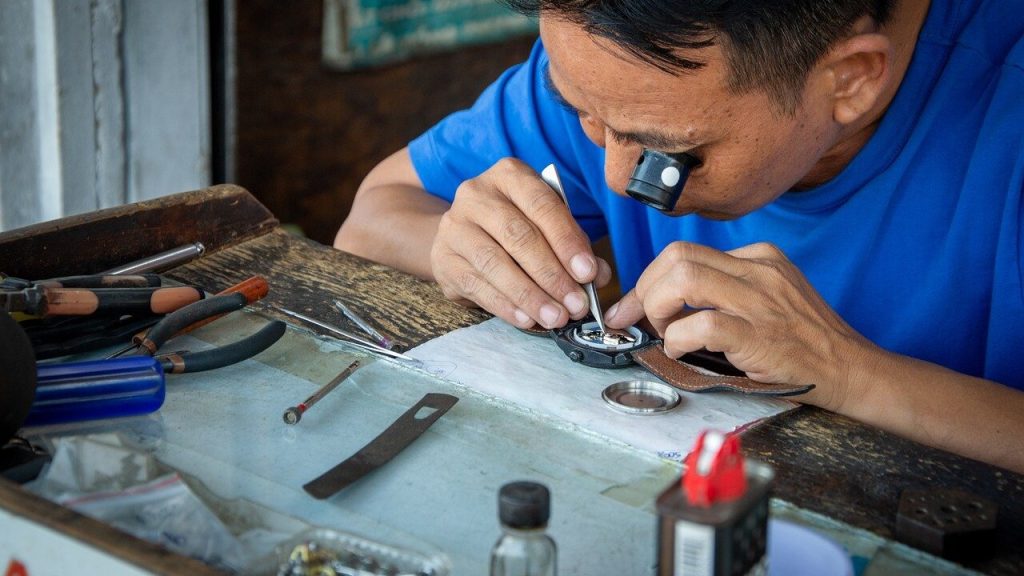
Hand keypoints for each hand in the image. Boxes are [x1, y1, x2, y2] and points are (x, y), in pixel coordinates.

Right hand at [431, 158, 611, 328]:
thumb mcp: (545, 224)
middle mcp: (477, 194)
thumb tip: (597, 276)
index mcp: (509, 175)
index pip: (543, 206)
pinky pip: (477, 285)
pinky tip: (526, 319)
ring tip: (555, 317)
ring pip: (496, 263)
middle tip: (576, 304)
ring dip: (530, 295)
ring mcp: (455, 226)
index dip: (567, 241)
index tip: (588, 273)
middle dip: (552, 274)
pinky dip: (505, 306)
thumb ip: (573, 245)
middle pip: (518, 236)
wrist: (462, 235)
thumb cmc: (513, 227)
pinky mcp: (443, 258)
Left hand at [604, 241, 876, 410]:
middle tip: (638, 320)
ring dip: (657, 308)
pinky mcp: (760, 334)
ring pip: (683, 279)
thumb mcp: (771, 297)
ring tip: (664, 333)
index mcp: (759, 257)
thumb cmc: (805, 341)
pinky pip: (703, 324)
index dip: (650, 279)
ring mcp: (760, 300)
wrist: (851, 369)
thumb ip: (726, 290)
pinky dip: (679, 339)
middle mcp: (757, 270)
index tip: (635, 305)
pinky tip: (682, 351)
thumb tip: (666, 303)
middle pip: (676, 256)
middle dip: (644, 289)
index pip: (685, 252)